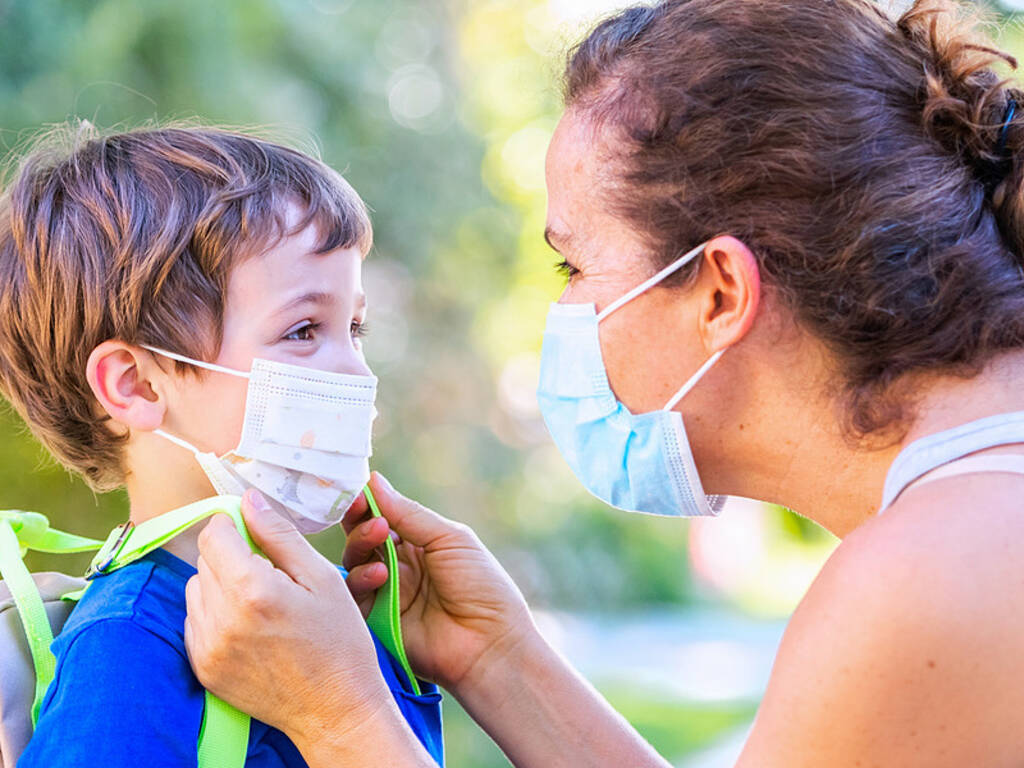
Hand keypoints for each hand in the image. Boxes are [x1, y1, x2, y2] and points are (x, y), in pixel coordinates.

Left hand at [183, 488, 395, 751]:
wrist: (335, 708)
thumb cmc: (339, 641)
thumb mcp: (321, 578)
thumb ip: (280, 535)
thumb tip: (249, 499)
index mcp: (253, 590)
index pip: (214, 534)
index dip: (236, 527)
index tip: (258, 536)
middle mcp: (221, 618)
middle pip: (205, 561)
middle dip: (232, 557)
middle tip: (271, 575)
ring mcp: (207, 647)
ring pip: (196, 590)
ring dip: (221, 586)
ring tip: (260, 602)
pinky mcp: (203, 668)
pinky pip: (195, 622)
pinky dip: (216, 615)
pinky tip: (250, 626)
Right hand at [342, 472, 536, 697]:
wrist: (491, 644)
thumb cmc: (482, 587)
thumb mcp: (450, 539)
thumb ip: (409, 514)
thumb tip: (373, 480)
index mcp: (419, 543)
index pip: (383, 516)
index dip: (368, 504)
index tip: (358, 491)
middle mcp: (398, 566)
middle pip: (363, 538)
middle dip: (360, 521)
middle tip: (368, 514)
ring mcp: (386, 594)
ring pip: (354, 563)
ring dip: (360, 545)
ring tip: (379, 538)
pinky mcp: (375, 622)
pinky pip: (354, 597)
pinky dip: (361, 580)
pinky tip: (380, 575)